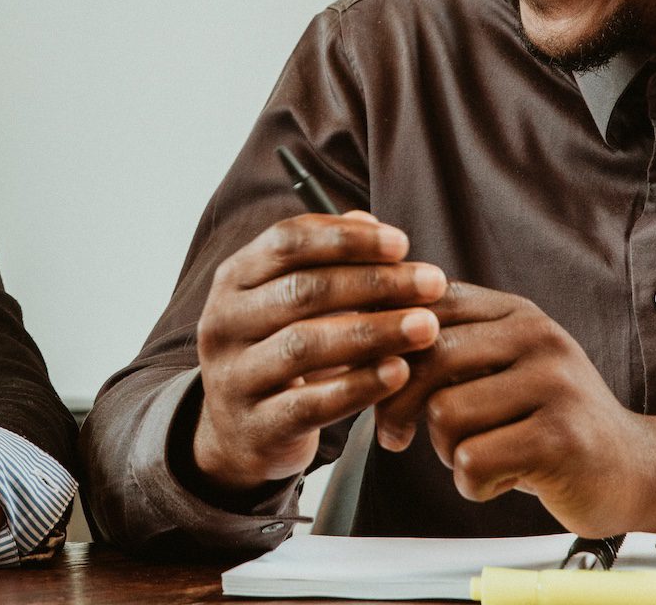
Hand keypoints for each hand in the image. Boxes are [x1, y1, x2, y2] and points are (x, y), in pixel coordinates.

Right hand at [192, 210, 446, 492]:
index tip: (402, 243)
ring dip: (374, 331)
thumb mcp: (289, 303)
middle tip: (432, 283)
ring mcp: (233, 376)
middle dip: (375, 283)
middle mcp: (223, 322)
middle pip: (302, 290)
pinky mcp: (255, 426)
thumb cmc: (277, 353)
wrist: (236, 435)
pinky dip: (359, 385)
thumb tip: (368, 220)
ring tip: (426, 326)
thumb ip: (325, 260)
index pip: (287, 242)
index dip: (346, 239)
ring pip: (304, 344)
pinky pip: (310, 403)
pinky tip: (399, 372)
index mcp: (234, 279)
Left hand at [373, 283, 655, 541]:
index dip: (386, 345)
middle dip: (399, 404)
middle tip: (395, 436)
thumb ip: (449, 348)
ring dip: (445, 450)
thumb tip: (364, 338)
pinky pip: (473, 460)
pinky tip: (501, 479)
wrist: (633, 469)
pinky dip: (472, 483)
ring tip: (476, 456)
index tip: (370, 379)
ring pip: (446, 414)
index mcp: (515, 312)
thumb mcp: (504, 368)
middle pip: (428, 357)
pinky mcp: (561, 437)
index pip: (428, 307)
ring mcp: (554, 384)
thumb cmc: (549, 422)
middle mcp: (537, 337)